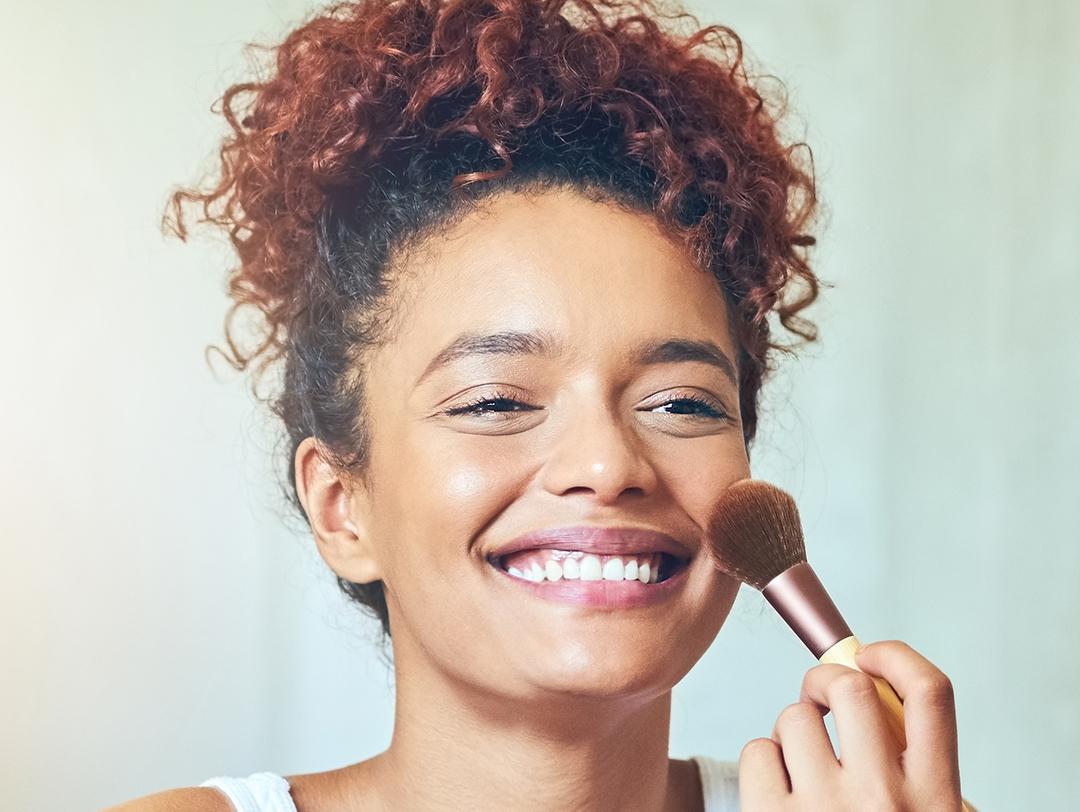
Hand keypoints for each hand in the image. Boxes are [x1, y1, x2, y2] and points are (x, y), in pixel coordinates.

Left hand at [739, 640, 963, 810]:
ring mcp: (826, 809)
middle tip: (821, 701)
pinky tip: (778, 792)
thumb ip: (917, 771)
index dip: (895, 657)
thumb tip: (878, 700)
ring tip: (802, 764)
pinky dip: (763, 761)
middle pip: (849, 689)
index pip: (931, 693)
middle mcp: (886, 798)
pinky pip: (757, 752)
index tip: (870, 656)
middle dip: (825, 681)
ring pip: (794, 718)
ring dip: (791, 730)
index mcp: (936, 799)